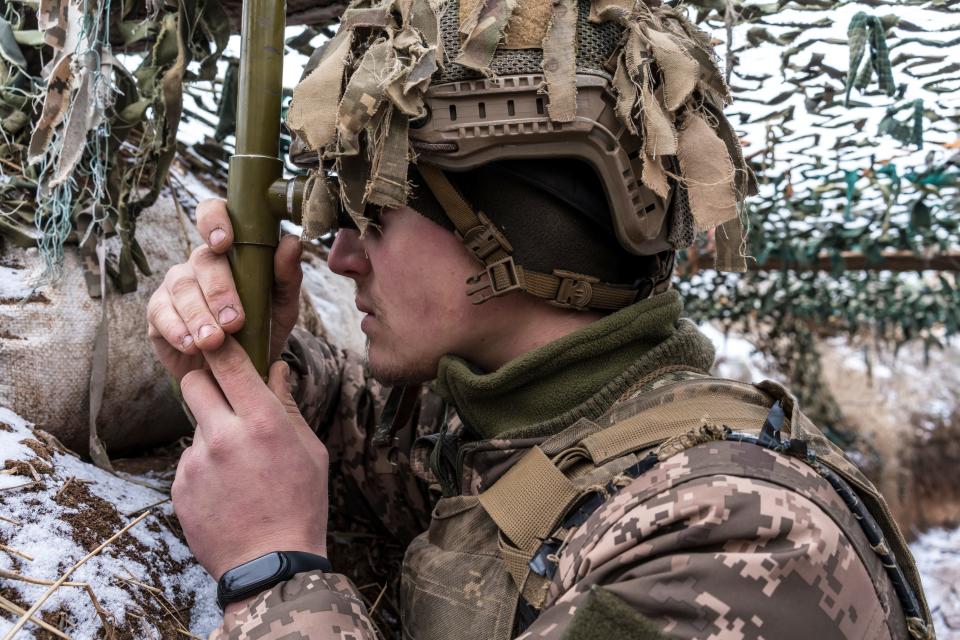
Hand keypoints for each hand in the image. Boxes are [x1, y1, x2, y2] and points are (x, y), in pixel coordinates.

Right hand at [147, 198, 302, 381]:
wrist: (243, 369)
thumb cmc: (263, 327)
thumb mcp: (283, 305)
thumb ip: (288, 275)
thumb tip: (291, 241)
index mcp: (231, 249)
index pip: (212, 214)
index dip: (214, 221)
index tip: (224, 243)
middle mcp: (200, 262)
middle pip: (201, 261)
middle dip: (218, 291)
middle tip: (234, 321)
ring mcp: (176, 285)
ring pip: (181, 288)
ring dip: (198, 315)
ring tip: (214, 341)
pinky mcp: (158, 312)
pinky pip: (160, 313)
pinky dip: (177, 330)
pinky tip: (191, 345)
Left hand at [171, 337, 328, 581]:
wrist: (270, 564)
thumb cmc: (301, 504)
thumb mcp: (309, 450)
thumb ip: (288, 405)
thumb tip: (278, 369)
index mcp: (262, 422)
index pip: (229, 363)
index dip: (221, 345)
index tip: (219, 339)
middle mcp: (223, 435)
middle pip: (193, 384)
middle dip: (206, 384)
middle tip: (226, 401)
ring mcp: (196, 462)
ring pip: (196, 427)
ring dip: (213, 436)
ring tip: (240, 470)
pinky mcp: (179, 487)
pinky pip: (190, 462)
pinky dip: (205, 469)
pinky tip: (228, 492)